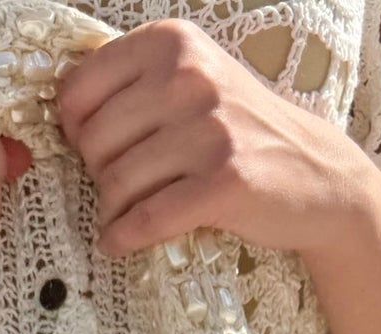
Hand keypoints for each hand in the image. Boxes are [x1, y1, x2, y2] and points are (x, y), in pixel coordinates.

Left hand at [57, 18, 373, 260]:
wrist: (317, 173)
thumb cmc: (240, 131)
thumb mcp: (191, 81)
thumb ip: (134, 86)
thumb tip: (63, 119)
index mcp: (171, 44)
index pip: (79, 91)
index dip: (77, 130)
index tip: (97, 149)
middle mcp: (188, 77)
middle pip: (93, 142)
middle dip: (97, 174)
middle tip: (122, 186)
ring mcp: (209, 130)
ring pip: (116, 184)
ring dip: (113, 211)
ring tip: (130, 214)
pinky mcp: (223, 183)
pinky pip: (146, 219)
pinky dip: (124, 237)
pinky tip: (120, 242)